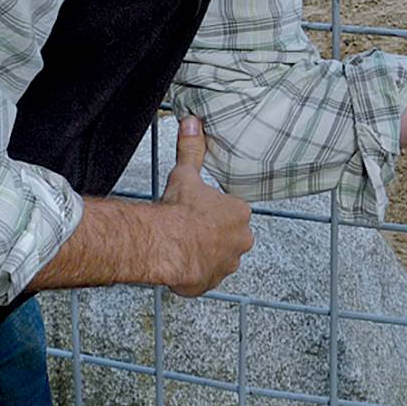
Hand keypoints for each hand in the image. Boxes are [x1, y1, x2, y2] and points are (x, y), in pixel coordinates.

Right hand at [156, 116, 253, 297]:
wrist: (165, 243)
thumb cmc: (178, 211)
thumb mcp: (185, 173)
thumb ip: (192, 149)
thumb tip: (193, 122)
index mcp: (239, 213)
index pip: (232, 211)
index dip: (213, 211)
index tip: (198, 211)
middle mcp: (241, 240)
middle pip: (229, 236)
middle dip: (212, 234)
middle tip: (190, 229)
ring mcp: (227, 264)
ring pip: (218, 258)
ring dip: (204, 253)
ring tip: (184, 246)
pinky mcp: (210, 283)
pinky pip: (204, 278)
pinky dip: (193, 273)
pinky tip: (180, 263)